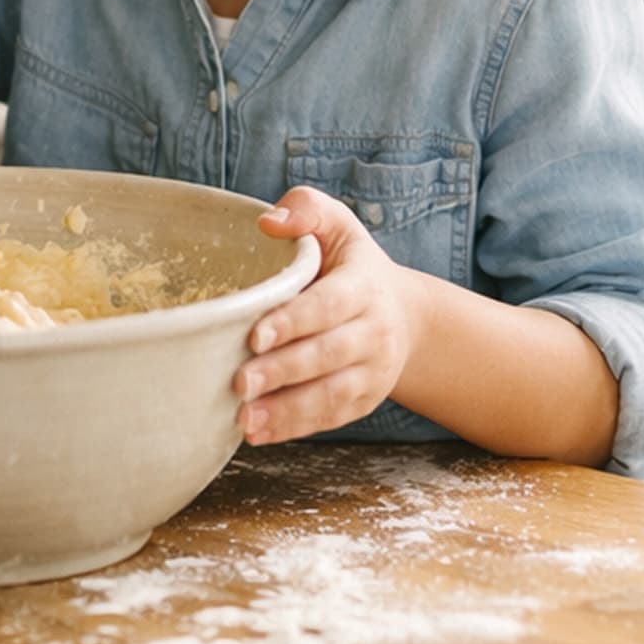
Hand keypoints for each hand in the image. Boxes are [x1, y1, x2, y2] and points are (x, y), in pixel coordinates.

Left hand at [236, 188, 422, 444]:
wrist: (404, 314)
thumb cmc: (351, 265)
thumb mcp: (338, 225)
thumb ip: (306, 210)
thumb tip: (268, 223)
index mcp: (365, 286)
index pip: (329, 305)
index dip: (294, 321)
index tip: (255, 335)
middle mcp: (375, 331)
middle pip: (328, 354)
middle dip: (283, 371)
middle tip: (239, 382)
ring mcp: (373, 371)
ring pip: (331, 394)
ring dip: (287, 410)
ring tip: (245, 419)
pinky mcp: (364, 401)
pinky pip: (330, 418)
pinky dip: (294, 428)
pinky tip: (259, 433)